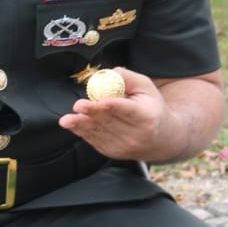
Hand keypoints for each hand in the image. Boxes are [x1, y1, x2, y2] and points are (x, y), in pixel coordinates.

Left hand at [57, 67, 171, 160]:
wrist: (159, 139)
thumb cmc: (151, 107)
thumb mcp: (146, 88)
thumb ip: (128, 78)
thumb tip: (109, 75)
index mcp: (147, 117)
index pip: (128, 111)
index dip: (114, 106)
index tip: (101, 101)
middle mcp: (136, 135)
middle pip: (110, 121)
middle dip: (92, 113)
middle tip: (78, 105)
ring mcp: (123, 146)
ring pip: (98, 132)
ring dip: (81, 125)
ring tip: (68, 120)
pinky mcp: (112, 152)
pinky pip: (94, 140)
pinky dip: (82, 130)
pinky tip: (74, 123)